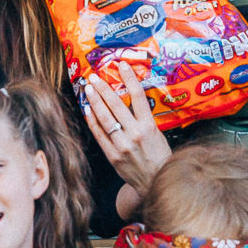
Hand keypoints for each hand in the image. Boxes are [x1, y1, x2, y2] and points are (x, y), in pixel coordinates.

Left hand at [82, 62, 171, 195]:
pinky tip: (87, 110)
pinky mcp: (112, 155)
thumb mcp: (158, 135)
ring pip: (105, 118)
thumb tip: (131, 100)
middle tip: (95, 76)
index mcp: (149, 126)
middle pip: (116, 105)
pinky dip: (92, 121)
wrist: (156, 182)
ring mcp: (122, 145)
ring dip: (95, 101)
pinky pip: (99, 134)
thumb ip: (144, 119)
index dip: (129, 78)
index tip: (121, 65)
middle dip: (104, 88)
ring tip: (88, 89)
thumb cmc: (159, 157)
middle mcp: (135, 134)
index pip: (138, 96)